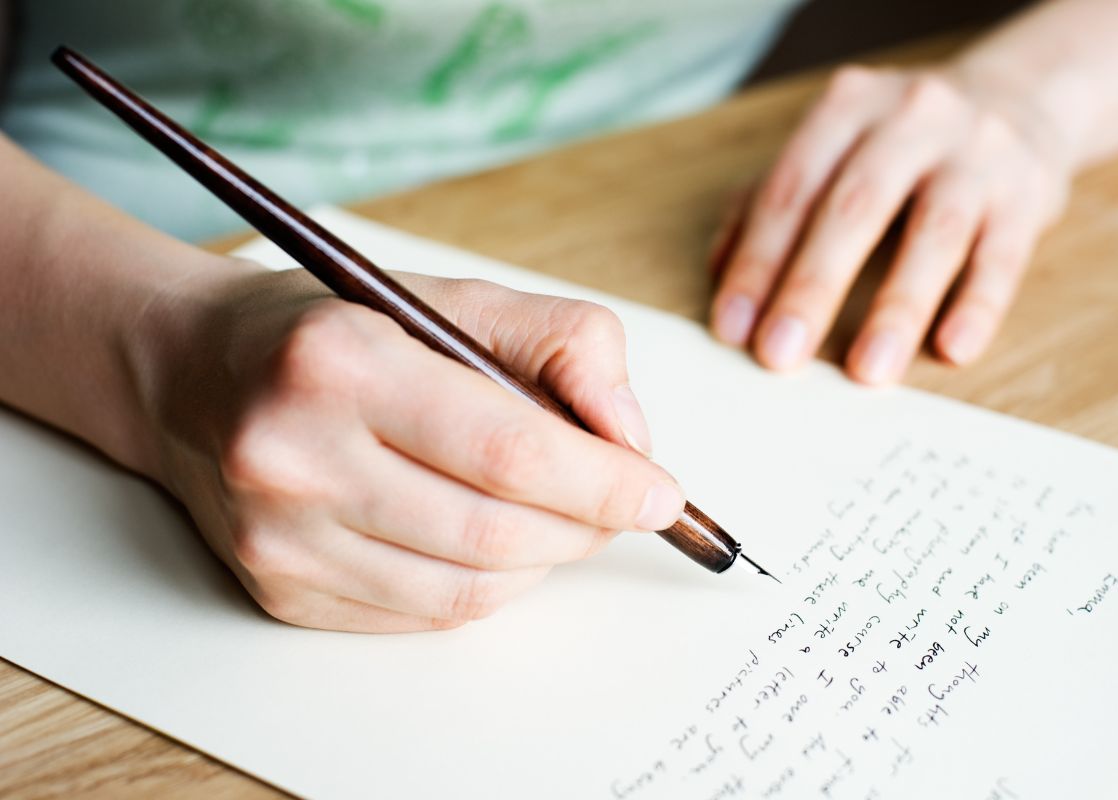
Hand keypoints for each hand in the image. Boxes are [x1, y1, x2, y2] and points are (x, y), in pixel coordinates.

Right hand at [134, 264, 680, 631]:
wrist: (193, 373)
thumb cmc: (336, 329)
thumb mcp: (454, 296)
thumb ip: (564, 343)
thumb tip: (630, 439)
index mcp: (341, 362)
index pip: (506, 447)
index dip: (601, 481)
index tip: (658, 493)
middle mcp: (295, 455)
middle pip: (493, 529)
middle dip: (585, 526)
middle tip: (619, 505)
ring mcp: (280, 536)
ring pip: (466, 588)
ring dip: (542, 560)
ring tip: (556, 518)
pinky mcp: (279, 590)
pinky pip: (423, 616)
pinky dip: (486, 585)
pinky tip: (491, 542)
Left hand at [709, 62, 1071, 382]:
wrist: (1016, 99)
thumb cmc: (894, 145)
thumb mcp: (830, 150)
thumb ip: (767, 203)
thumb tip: (720, 276)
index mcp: (847, 108)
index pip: (790, 191)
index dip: (757, 262)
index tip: (733, 329)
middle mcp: (912, 118)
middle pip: (854, 209)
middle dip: (811, 288)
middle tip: (780, 356)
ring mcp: (977, 152)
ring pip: (934, 234)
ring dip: (897, 308)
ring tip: (868, 372)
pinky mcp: (1029, 192)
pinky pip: (1004, 254)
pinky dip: (978, 304)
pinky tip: (953, 349)